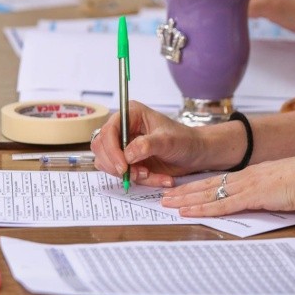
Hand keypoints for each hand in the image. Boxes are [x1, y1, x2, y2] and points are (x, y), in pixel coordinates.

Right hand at [90, 101, 204, 186]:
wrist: (194, 154)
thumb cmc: (184, 140)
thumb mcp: (168, 141)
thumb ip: (147, 145)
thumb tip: (128, 154)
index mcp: (130, 115)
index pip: (108, 130)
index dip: (111, 150)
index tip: (123, 167)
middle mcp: (123, 129)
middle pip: (100, 147)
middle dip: (116, 164)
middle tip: (135, 174)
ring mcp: (123, 146)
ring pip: (108, 163)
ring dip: (128, 174)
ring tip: (149, 174)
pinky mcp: (127, 161)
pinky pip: (122, 174)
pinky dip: (137, 180)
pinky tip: (154, 177)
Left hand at [161, 152, 294, 217]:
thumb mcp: (284, 185)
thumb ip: (271, 193)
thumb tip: (266, 200)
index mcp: (253, 174)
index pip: (219, 180)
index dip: (198, 185)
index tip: (182, 189)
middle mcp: (245, 178)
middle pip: (207, 185)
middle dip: (184, 191)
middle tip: (165, 196)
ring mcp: (247, 187)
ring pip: (209, 194)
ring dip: (187, 200)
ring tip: (168, 204)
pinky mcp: (252, 197)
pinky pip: (221, 205)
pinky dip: (202, 209)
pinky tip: (188, 212)